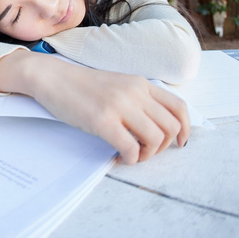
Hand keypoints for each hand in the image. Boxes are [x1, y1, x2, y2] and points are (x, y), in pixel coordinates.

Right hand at [0, 50, 189, 163]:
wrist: (52, 77)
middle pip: (171, 127)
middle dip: (162, 148)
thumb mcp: (117, 85)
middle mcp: (135, 93)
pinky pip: (131, 148)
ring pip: (156, 139)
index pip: (179, 107)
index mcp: (141, 84)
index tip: (179, 144)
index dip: (186, 130)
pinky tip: (116, 157)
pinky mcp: (103, 121)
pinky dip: (129, 159)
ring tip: (130, 155)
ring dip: (146, 155)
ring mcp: (119, 106)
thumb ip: (137, 99)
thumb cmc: (81, 86)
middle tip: (144, 151)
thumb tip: (154, 125)